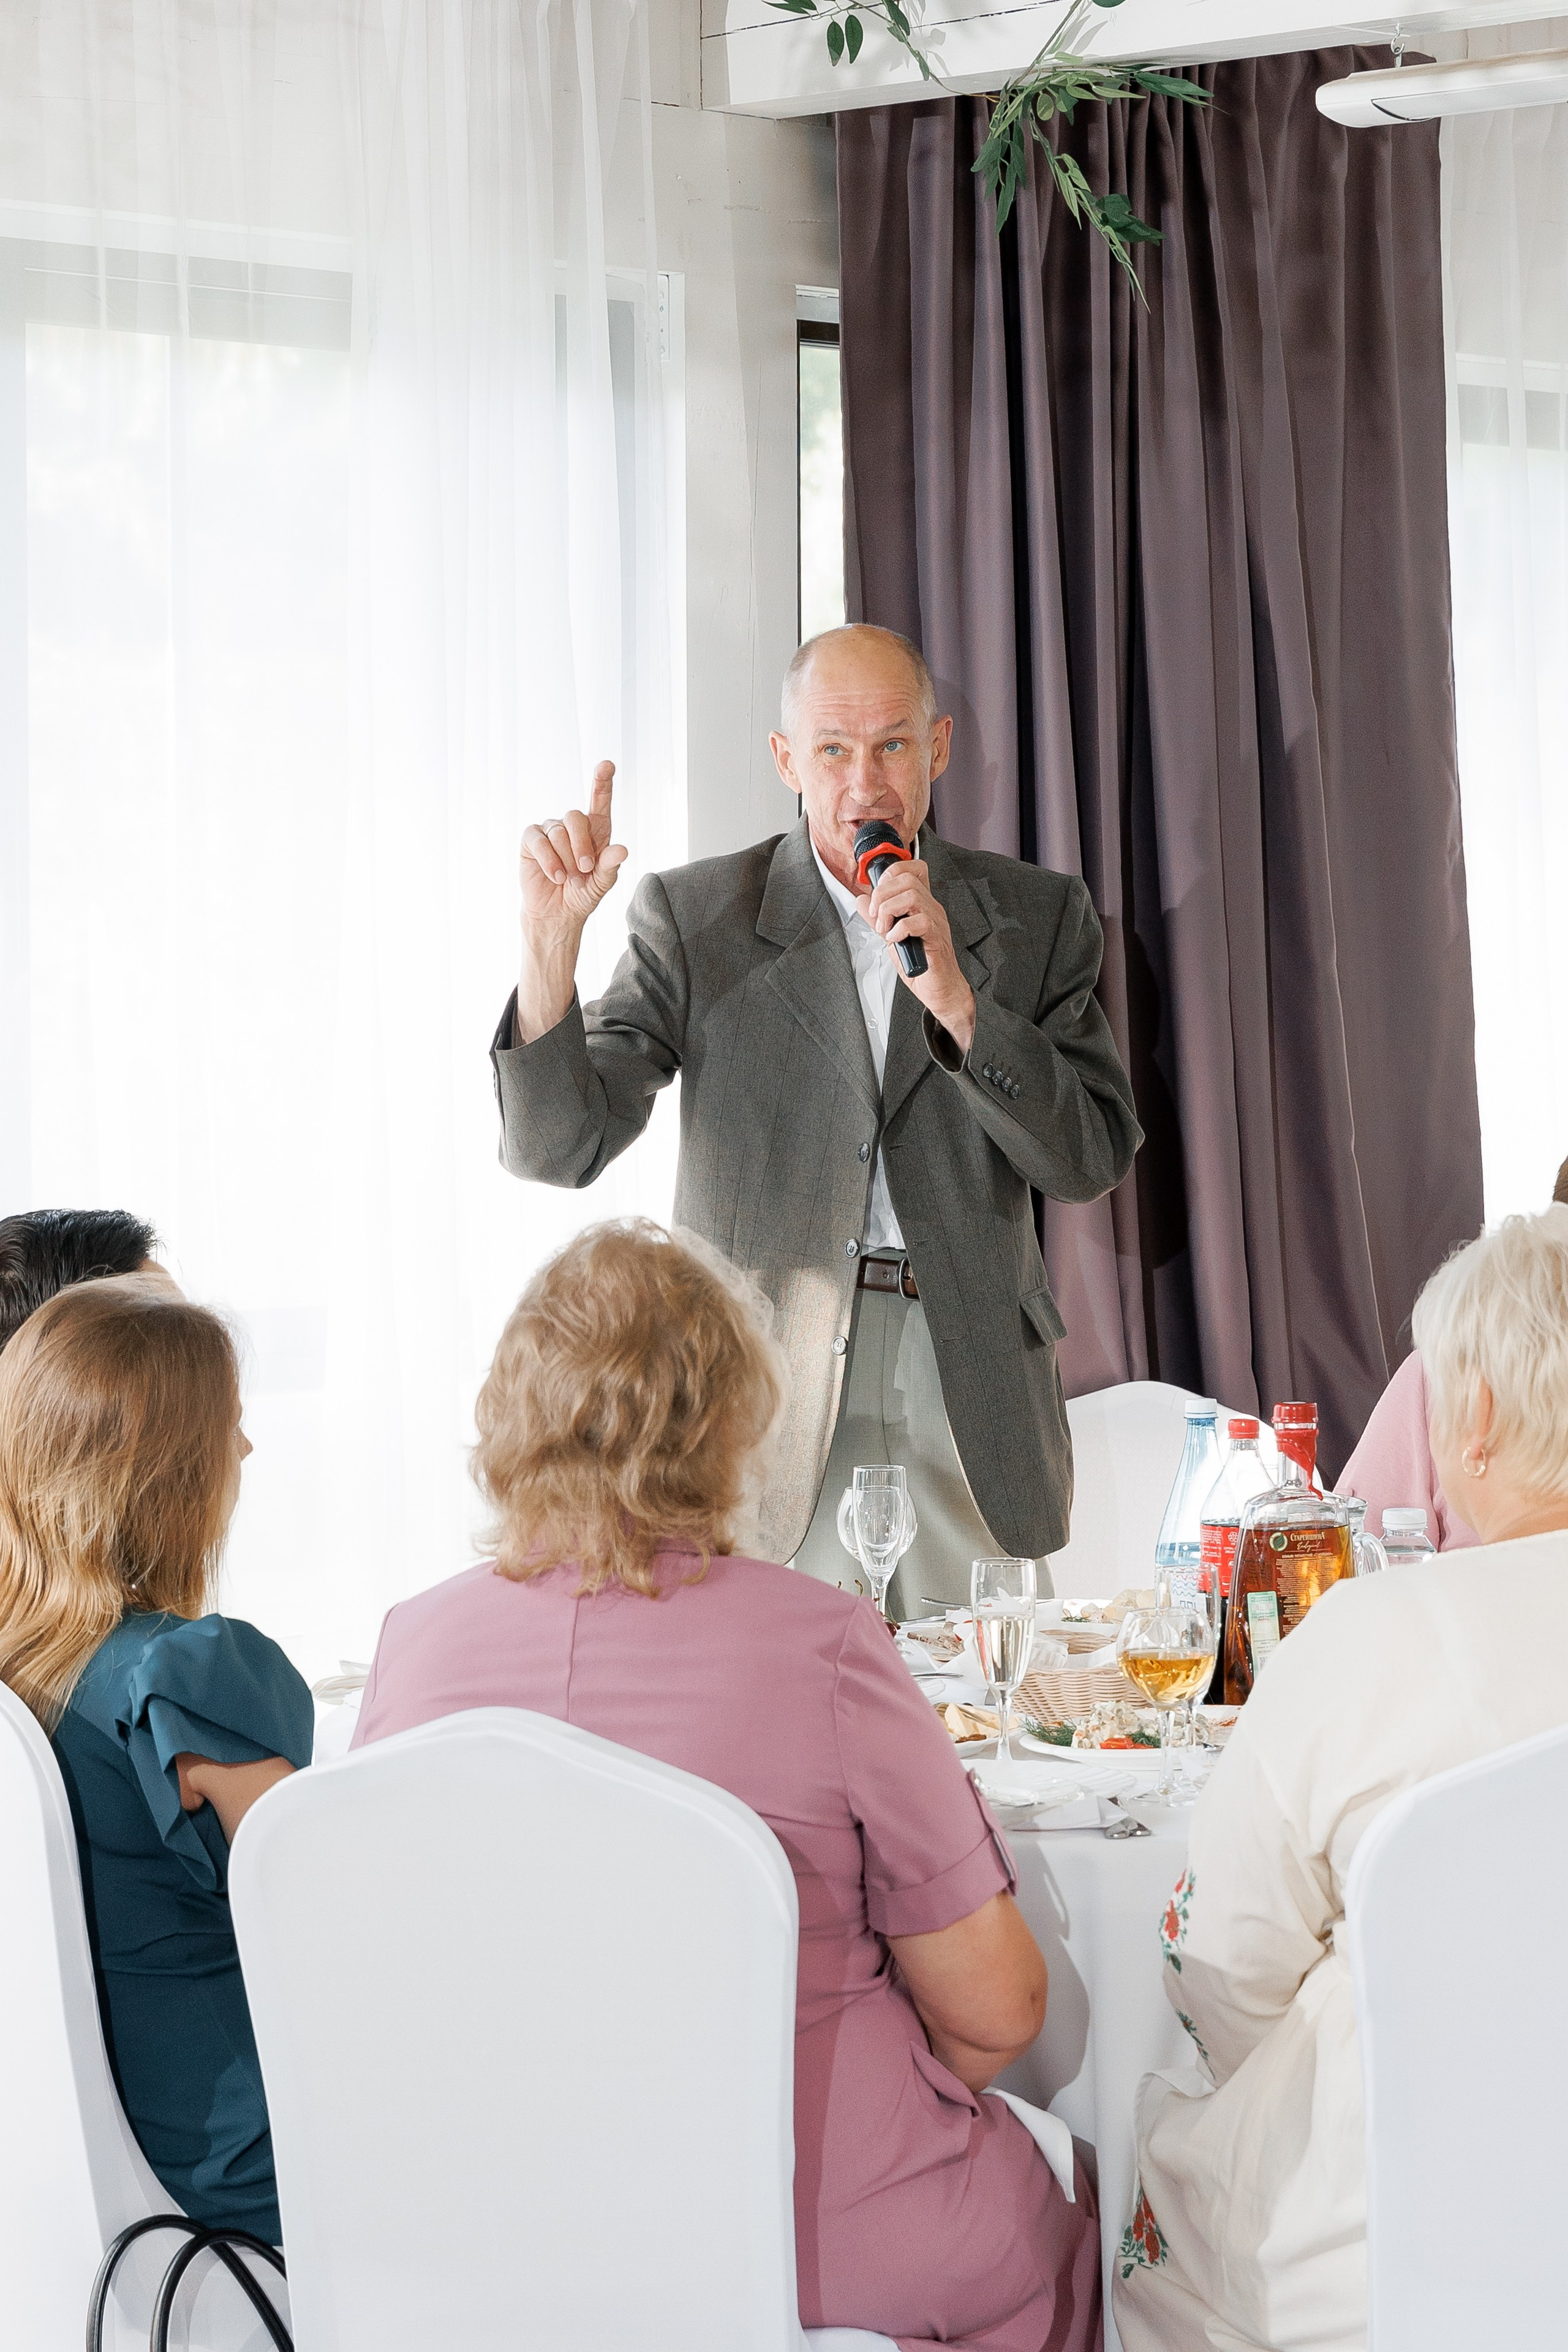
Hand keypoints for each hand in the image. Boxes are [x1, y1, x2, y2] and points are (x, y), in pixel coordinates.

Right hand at [520, 761, 627, 938]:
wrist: (558, 913)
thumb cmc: (582, 894)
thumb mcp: (601, 883)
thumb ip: (610, 865)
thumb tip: (622, 849)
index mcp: (595, 830)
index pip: (600, 800)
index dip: (602, 782)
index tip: (607, 765)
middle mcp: (572, 825)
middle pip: (576, 817)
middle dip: (581, 846)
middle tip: (584, 870)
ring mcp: (550, 830)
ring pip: (558, 833)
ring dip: (566, 860)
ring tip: (568, 879)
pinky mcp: (531, 839)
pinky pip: (539, 841)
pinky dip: (549, 861)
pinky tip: (556, 876)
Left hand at [859, 856, 975, 1054]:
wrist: (940, 990)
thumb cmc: (920, 965)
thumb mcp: (891, 936)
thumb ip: (877, 917)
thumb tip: (861, 900)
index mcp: (922, 903)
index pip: (913, 868)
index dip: (892, 873)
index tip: (878, 893)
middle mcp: (931, 907)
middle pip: (906, 879)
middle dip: (881, 895)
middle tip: (876, 917)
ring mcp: (935, 921)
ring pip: (911, 895)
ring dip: (888, 911)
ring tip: (885, 930)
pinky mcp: (936, 937)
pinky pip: (918, 921)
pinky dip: (899, 929)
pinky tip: (894, 940)